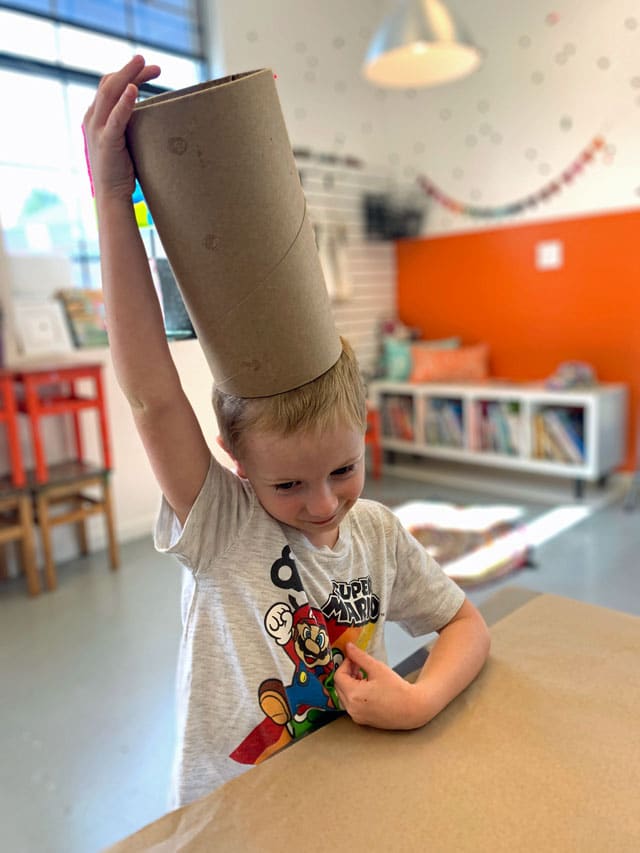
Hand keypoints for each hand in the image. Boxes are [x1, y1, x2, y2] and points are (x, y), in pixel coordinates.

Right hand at [82, 55, 160, 201]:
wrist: (111, 196)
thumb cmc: (121, 172)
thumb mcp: (124, 143)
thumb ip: (129, 127)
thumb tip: (151, 116)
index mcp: (95, 118)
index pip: (109, 87)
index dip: (127, 74)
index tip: (147, 68)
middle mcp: (92, 119)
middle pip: (109, 84)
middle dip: (130, 69)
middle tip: (151, 62)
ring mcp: (97, 130)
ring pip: (110, 93)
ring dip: (128, 75)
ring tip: (144, 64)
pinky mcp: (107, 142)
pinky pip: (116, 118)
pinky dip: (125, 101)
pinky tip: (135, 89)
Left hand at [333, 642, 430, 729]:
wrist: (412, 709)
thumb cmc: (397, 689)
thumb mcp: (377, 668)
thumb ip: (360, 657)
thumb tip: (348, 647)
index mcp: (354, 695)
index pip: (339, 676)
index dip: (345, 664)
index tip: (354, 659)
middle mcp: (352, 708)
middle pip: (339, 686)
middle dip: (347, 674)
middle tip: (359, 666)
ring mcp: (357, 716)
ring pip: (344, 695)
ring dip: (350, 684)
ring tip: (365, 676)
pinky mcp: (362, 720)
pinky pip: (351, 704)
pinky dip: (355, 694)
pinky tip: (368, 688)